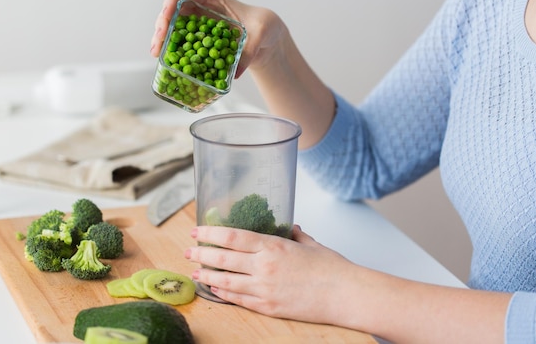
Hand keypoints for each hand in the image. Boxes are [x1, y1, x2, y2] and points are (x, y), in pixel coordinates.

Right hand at [150, 0, 285, 78]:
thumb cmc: (264, 26)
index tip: (165, 18)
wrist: (267, 38)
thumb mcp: (262, 33)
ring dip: (162, 40)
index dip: (170, 4)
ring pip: (173, 28)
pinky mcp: (200, 40)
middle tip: (157, 45)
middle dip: (161, 27)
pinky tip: (168, 62)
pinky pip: (182, 43)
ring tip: (157, 55)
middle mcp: (201, 10)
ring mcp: (198, 25)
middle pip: (172, 12)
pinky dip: (174, 51)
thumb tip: (234, 73)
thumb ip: (249, 50)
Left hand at [184, 225, 353, 323]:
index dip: (210, 233)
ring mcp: (264, 288)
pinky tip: (214, 288)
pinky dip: (223, 293)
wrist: (346, 294)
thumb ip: (293, 234)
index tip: (197, 230)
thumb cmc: (331, 268)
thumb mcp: (309, 243)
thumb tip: (288, 227)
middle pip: (223, 258)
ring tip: (195, 270)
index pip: (232, 236)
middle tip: (189, 251)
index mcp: (273, 245)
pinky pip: (239, 299)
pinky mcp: (268, 307)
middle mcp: (264, 266)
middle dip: (202, 253)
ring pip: (226, 281)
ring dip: (207, 275)